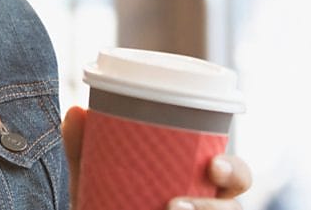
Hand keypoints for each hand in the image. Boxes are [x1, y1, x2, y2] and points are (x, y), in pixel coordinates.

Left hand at [61, 106, 252, 209]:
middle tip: (176, 205)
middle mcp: (207, 207)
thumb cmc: (105, 201)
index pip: (232, 175)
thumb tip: (76, 110)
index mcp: (198, 181)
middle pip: (234, 207)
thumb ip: (82, 149)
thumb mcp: (92, 178)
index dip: (233, 170)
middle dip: (219, 205)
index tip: (213, 165)